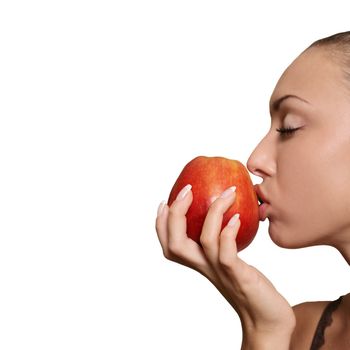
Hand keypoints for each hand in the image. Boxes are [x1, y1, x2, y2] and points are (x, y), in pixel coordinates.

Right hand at [155, 185, 294, 342]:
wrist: (266, 318)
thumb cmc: (249, 284)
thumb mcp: (229, 259)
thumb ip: (222, 240)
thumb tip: (228, 211)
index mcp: (198, 262)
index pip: (168, 243)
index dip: (161, 222)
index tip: (166, 200)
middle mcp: (204, 266)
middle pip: (175, 243)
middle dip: (176, 213)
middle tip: (187, 190)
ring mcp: (220, 271)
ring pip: (204, 240)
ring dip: (213, 211)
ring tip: (227, 193)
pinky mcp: (238, 276)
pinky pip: (227, 253)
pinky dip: (228, 232)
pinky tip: (237, 217)